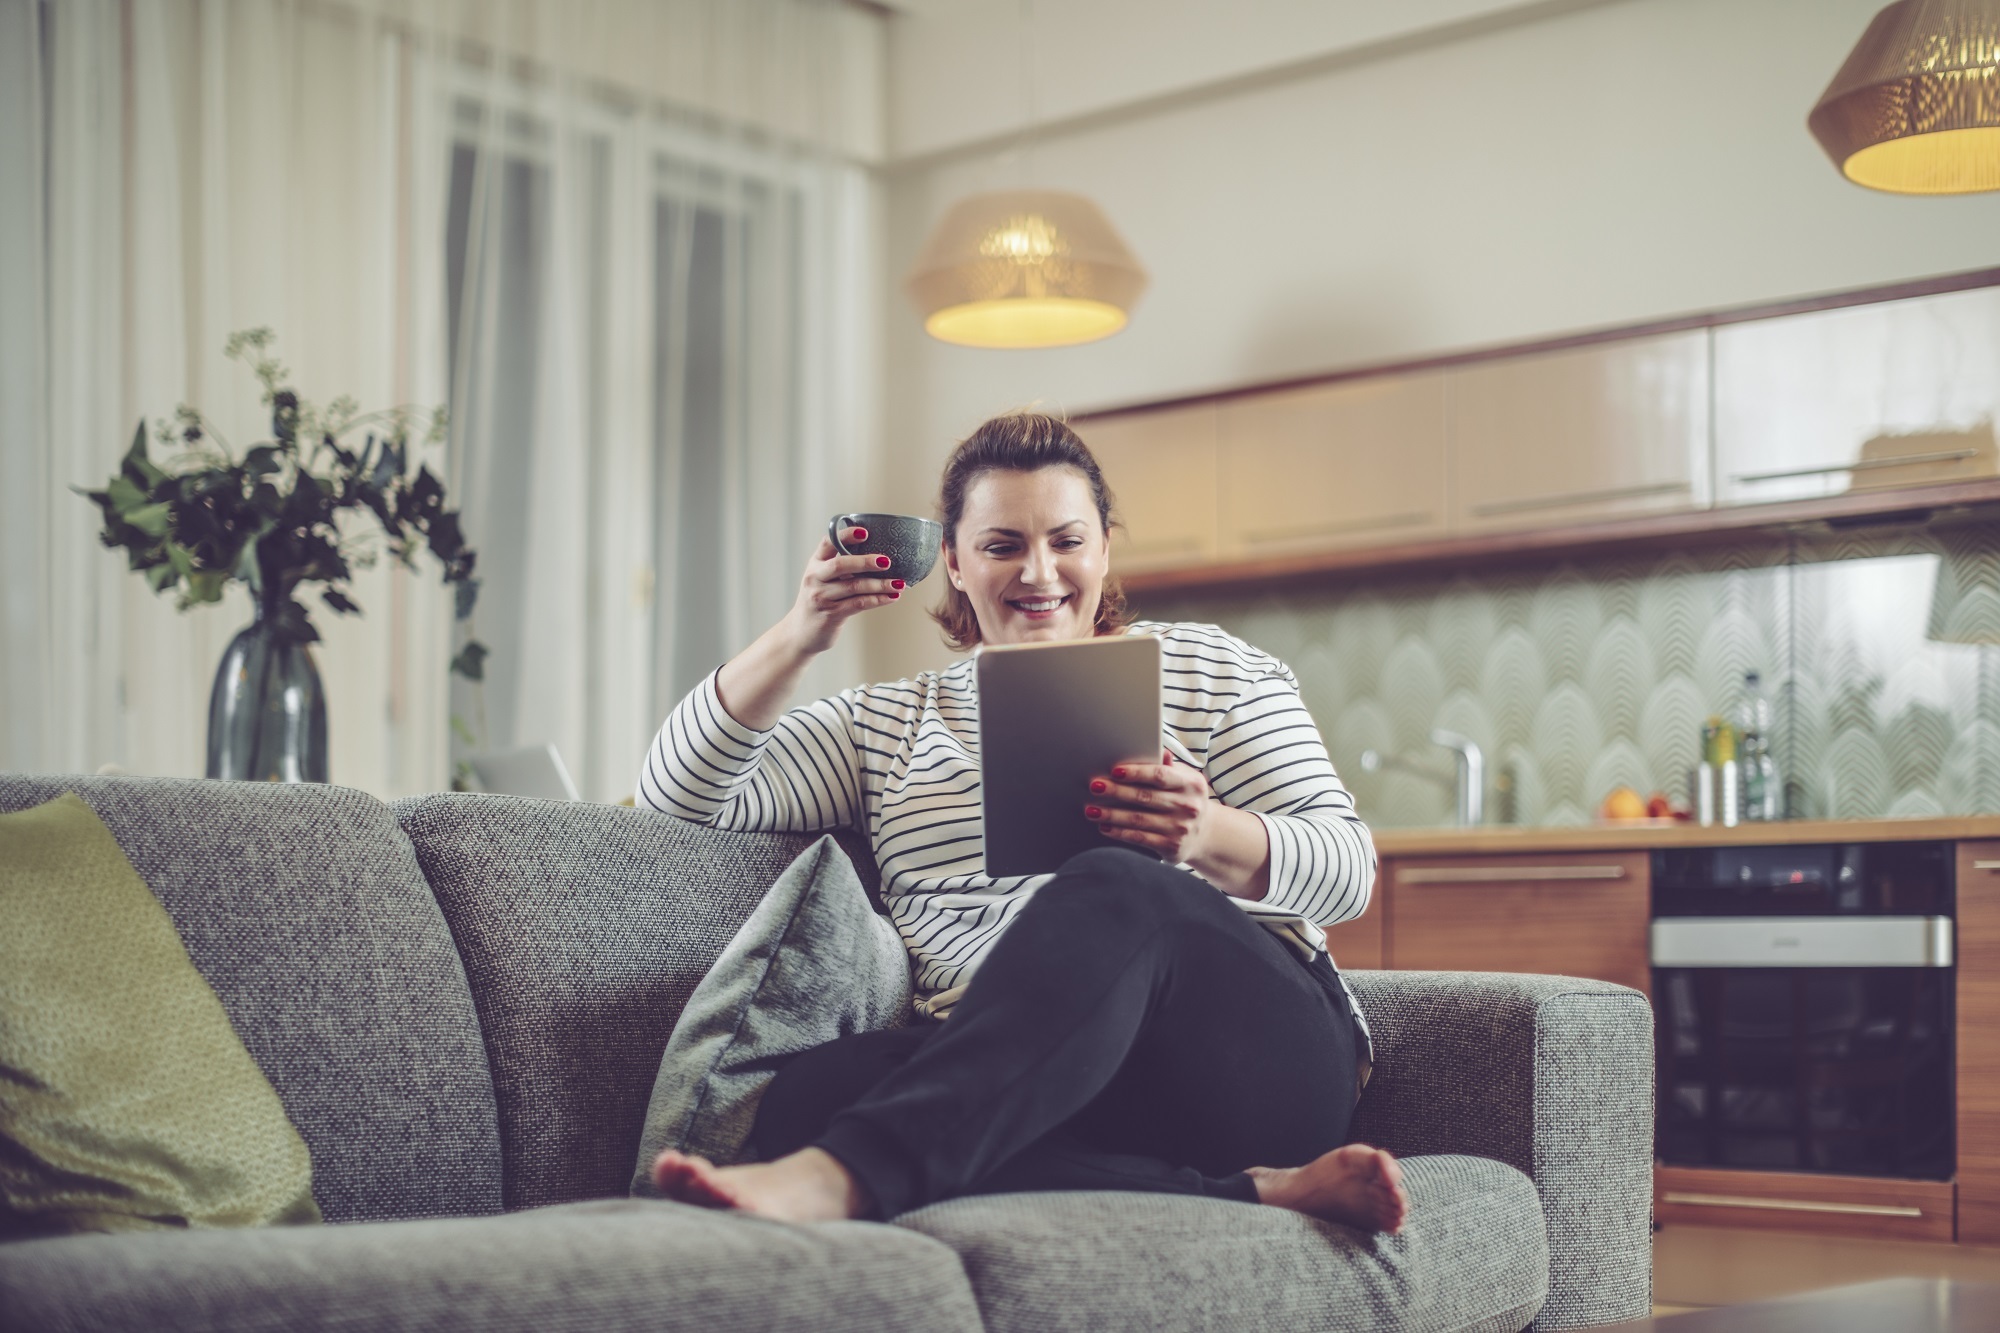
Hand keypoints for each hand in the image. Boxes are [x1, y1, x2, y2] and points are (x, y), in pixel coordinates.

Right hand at [785, 526, 904, 655]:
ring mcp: (822, 597)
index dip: (845, 535)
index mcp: (815, 564)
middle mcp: (815, 578)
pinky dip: (877, 600)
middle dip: (865, 562)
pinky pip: (858, 604)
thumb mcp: (822, 579)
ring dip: (880, 584)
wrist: (800, 633)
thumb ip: (841, 567)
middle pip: (841, 565)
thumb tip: (879, 558)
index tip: (864, 532)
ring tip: (899, 583)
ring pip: (854, 586)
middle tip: (887, 561)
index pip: (828, 543)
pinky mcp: (831, 614)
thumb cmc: (819, 601)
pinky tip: (891, 597)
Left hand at [1084, 752, 1216, 864]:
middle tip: (1095, 787)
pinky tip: (1105, 827)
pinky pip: (1140, 838)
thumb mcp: (1186, 780)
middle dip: (1117, 792)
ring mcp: (1180, 828)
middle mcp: (1188, 806)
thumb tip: (1160, 750)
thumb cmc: (1187, 799)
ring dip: (1112, 814)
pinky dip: (1120, 832)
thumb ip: (1169, 767)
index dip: (1137, 773)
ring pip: (1139, 819)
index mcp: (1191, 784)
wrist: (1206, 834)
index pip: (1161, 776)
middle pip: (1145, 797)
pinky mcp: (1171, 846)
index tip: (1115, 771)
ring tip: (1091, 810)